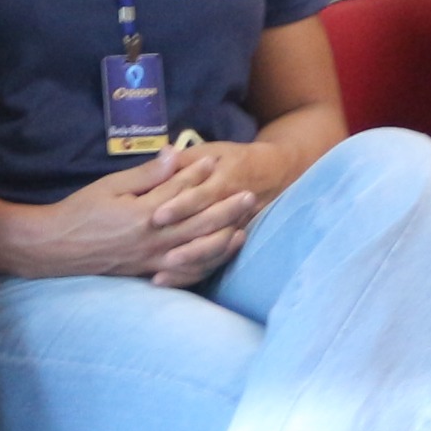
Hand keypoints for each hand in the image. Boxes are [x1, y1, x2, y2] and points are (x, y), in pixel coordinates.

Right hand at [25, 146, 261, 283]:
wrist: (56, 248)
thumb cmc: (80, 212)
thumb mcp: (109, 186)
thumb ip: (146, 174)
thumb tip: (173, 154)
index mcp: (143, 213)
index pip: (179, 191)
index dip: (198, 174)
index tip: (216, 160)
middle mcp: (153, 239)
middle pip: (199, 222)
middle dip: (227, 208)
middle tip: (250, 195)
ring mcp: (152, 260)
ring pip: (198, 251)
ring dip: (224, 238)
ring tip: (244, 227)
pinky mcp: (148, 273)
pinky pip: (184, 273)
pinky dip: (204, 265)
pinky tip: (217, 257)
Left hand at [142, 141, 286, 285]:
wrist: (275, 173)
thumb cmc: (234, 159)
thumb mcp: (212, 151)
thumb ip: (186, 159)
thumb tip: (163, 155)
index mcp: (224, 181)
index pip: (200, 196)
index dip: (179, 206)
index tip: (156, 216)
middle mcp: (231, 209)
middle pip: (207, 229)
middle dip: (183, 243)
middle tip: (155, 253)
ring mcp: (236, 228)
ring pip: (214, 250)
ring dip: (189, 262)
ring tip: (161, 273)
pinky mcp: (234, 241)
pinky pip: (216, 261)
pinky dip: (196, 271)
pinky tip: (174, 279)